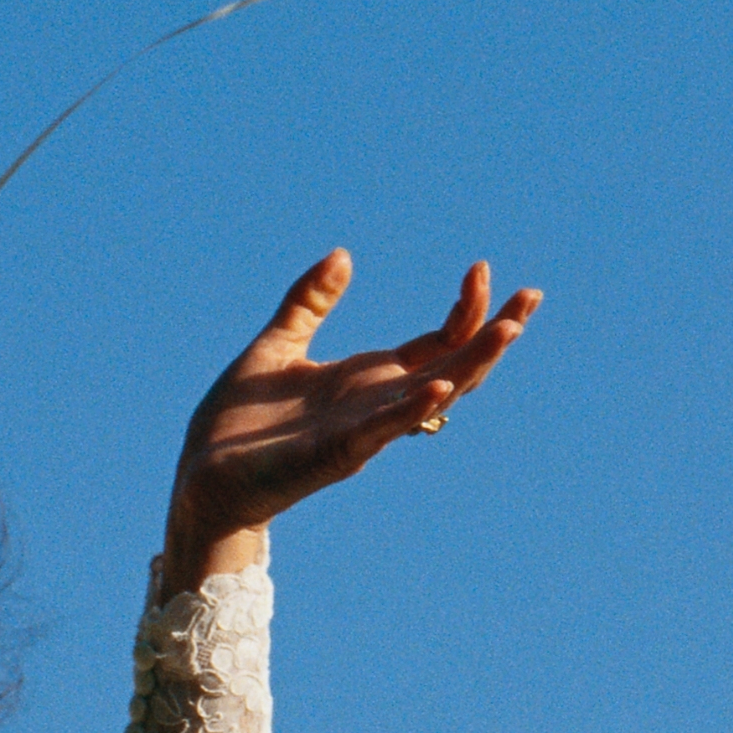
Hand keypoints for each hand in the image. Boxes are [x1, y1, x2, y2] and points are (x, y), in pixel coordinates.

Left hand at [165, 252, 540, 574]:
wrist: (202, 477)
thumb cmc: (238, 422)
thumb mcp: (277, 347)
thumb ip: (310, 303)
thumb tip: (343, 254)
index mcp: (370, 379)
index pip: (439, 343)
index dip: (466, 309)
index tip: (480, 267)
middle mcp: (379, 404)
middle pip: (456, 367)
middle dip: (495, 333)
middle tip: (530, 296)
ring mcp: (364, 430)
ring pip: (435, 396)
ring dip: (473, 365)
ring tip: (507, 330)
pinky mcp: (337, 453)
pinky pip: (385, 430)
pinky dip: (414, 410)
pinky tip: (439, 387)